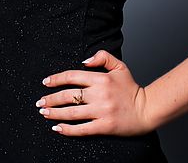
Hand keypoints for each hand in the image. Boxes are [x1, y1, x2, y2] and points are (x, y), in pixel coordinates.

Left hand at [36, 50, 153, 136]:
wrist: (147, 109)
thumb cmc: (132, 88)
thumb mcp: (120, 67)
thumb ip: (102, 58)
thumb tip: (84, 61)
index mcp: (101, 79)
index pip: (73, 76)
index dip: (56, 79)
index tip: (46, 82)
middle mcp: (99, 95)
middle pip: (69, 95)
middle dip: (51, 98)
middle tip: (39, 101)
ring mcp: (101, 112)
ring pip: (72, 112)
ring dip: (54, 112)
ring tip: (44, 112)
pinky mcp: (104, 127)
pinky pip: (82, 129)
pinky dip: (67, 129)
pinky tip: (57, 127)